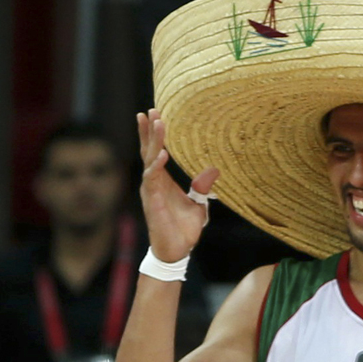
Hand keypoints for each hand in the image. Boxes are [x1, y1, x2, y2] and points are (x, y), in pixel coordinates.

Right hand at [137, 109, 219, 261]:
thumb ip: (202, 186)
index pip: (155, 152)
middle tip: (149, 110)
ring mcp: (151, 191)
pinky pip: (152, 181)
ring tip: (157, 122)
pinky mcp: (153, 202)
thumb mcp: (198, 204)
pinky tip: (161, 155)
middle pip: (148, 151)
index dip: (154, 135)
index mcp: (163, 181)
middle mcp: (154, 183)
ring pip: (149, 160)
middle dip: (148, 131)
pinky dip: (156, 167)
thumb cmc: (184, 228)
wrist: (178, 251)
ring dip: (153, 141)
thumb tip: (214, 169)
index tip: (155, 114)